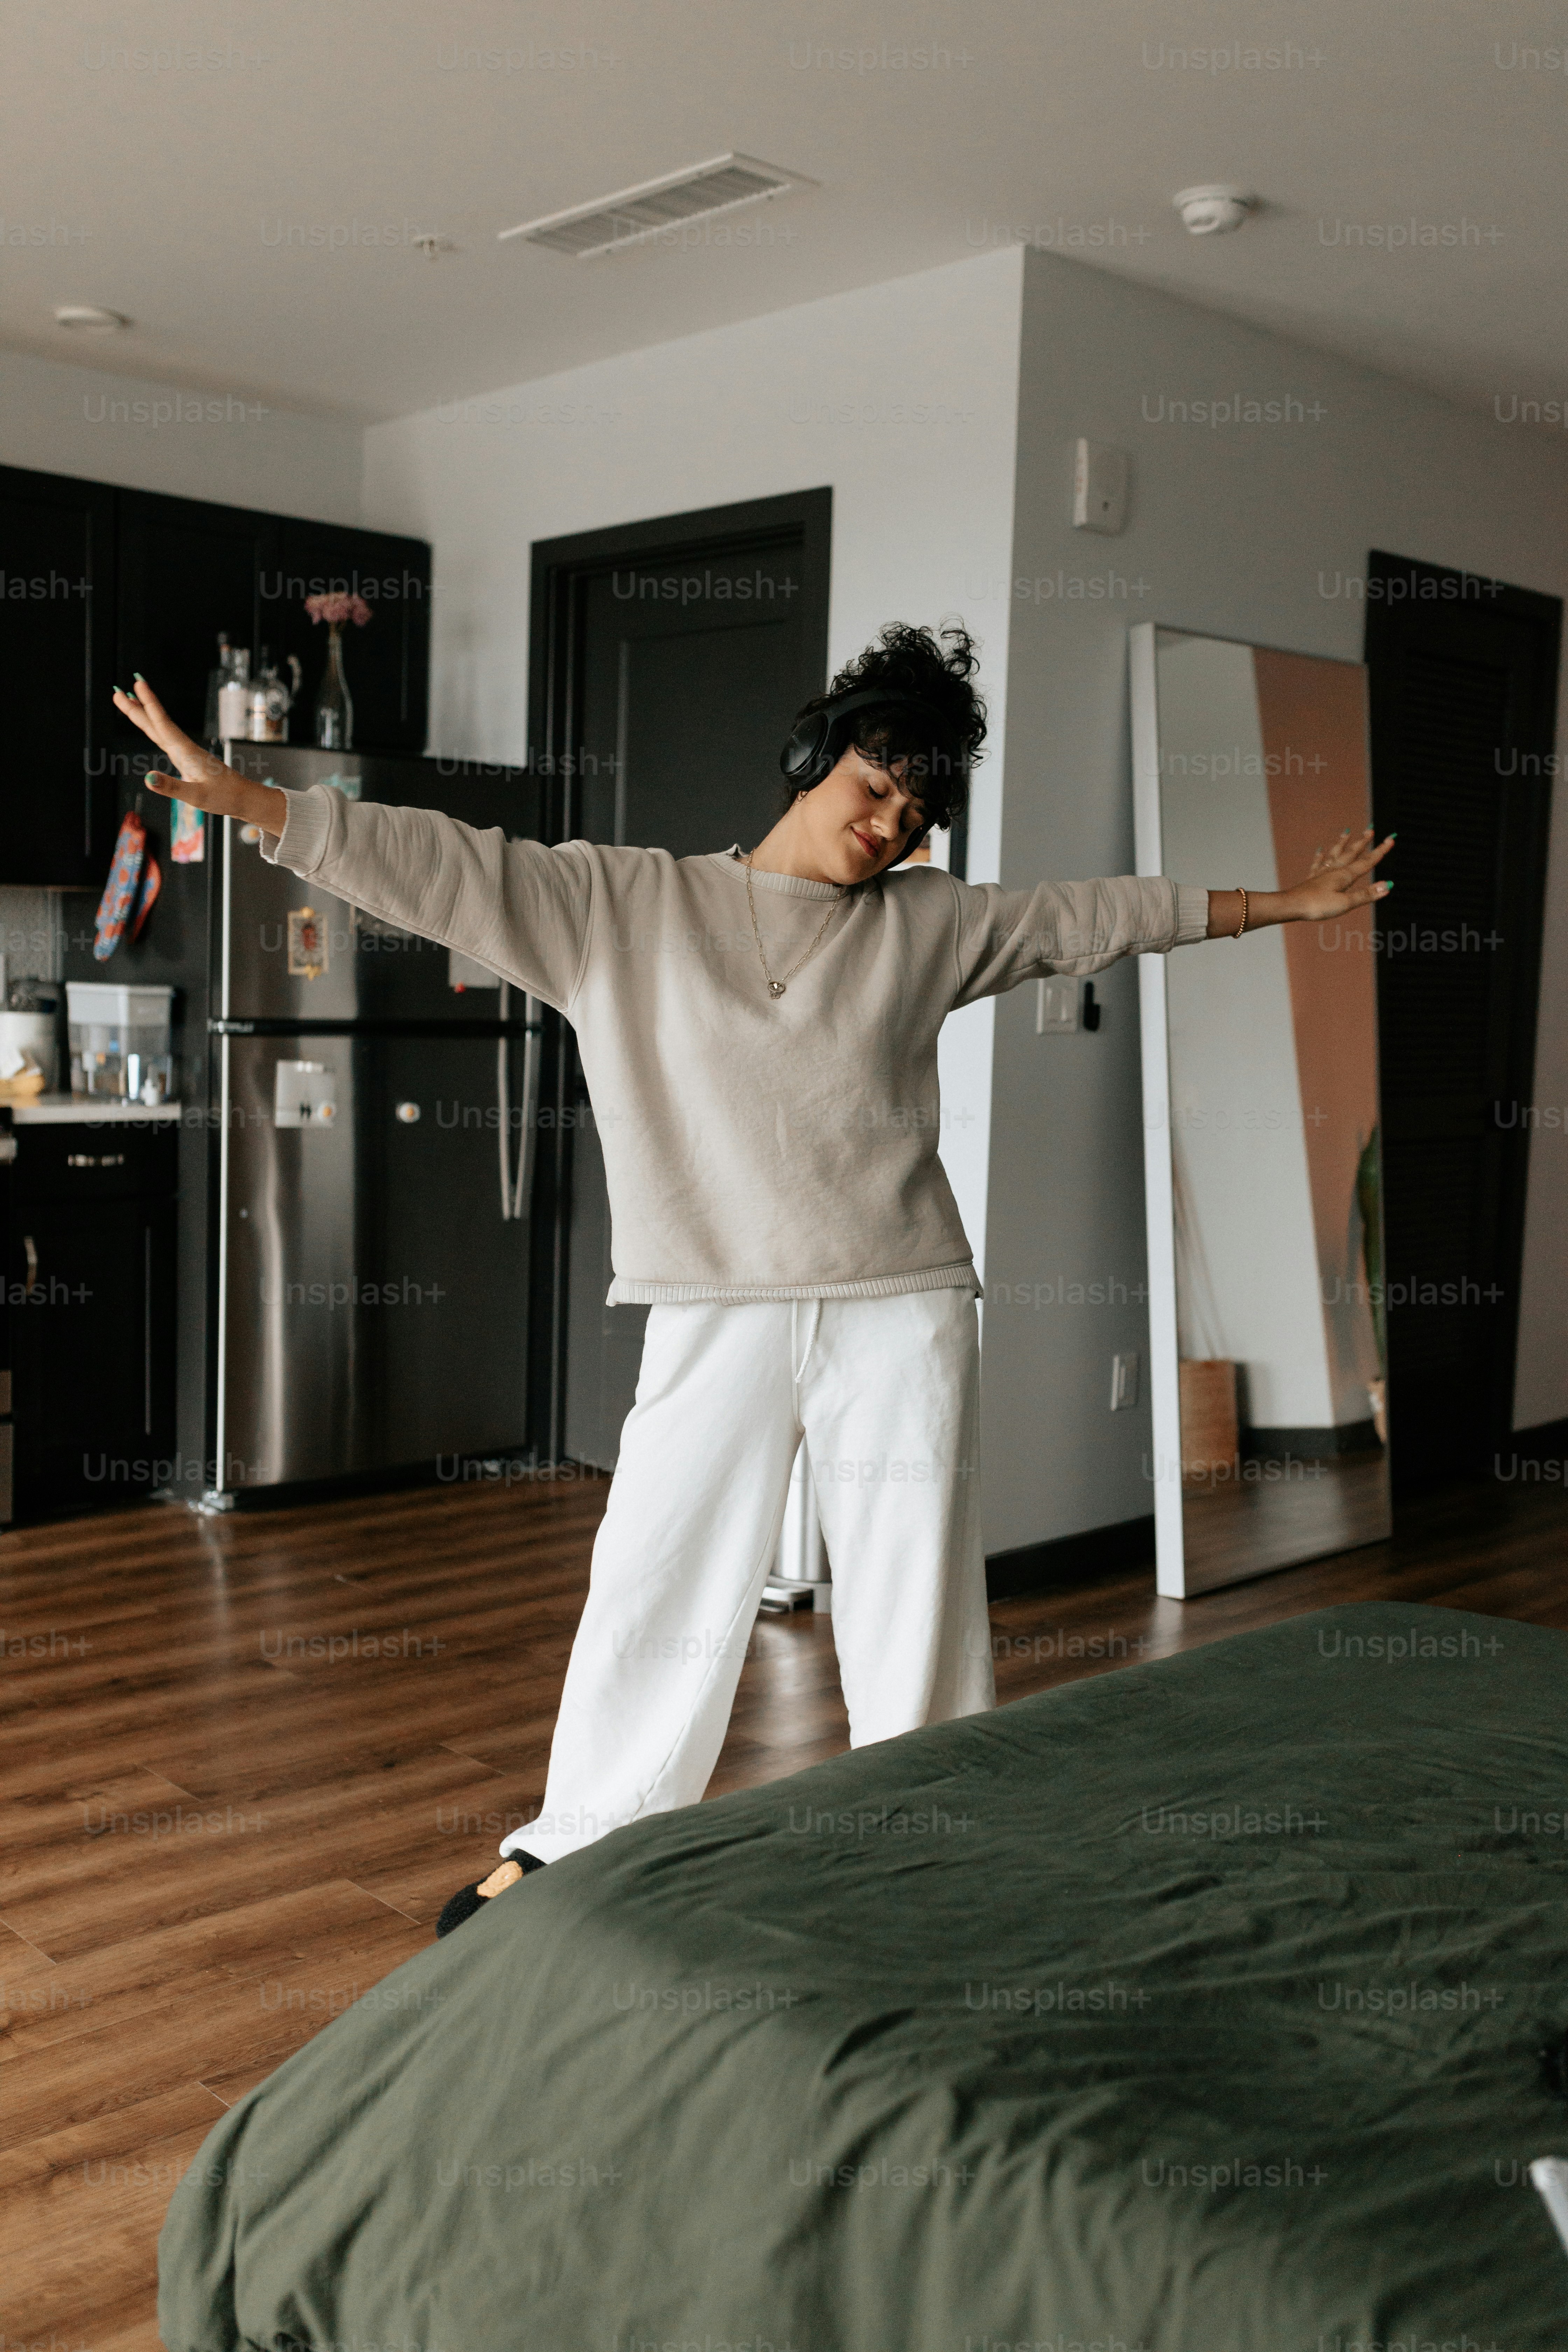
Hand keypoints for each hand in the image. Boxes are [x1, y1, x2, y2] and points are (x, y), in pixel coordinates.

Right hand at [111, 677, 287, 834]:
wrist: (245, 799)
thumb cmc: (225, 798)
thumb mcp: (197, 797)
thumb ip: (172, 787)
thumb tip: (148, 778)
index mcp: (186, 753)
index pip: (163, 724)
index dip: (149, 704)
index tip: (138, 683)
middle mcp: (184, 748)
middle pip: (155, 723)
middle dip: (136, 707)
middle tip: (116, 689)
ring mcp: (184, 753)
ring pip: (158, 729)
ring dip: (142, 714)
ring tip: (125, 700)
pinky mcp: (186, 759)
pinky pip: (164, 738)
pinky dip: (153, 728)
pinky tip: (148, 724)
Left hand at [1281, 827, 1393, 921]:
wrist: (1291, 906)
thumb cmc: (1317, 906)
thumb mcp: (1346, 903)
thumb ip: (1367, 894)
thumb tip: (1388, 885)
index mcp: (1345, 876)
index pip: (1367, 862)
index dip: (1380, 851)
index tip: (1391, 838)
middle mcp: (1334, 871)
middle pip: (1351, 853)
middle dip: (1363, 842)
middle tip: (1371, 828)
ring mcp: (1322, 873)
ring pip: (1335, 854)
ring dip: (1342, 843)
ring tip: (1347, 831)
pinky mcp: (1311, 879)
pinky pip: (1318, 863)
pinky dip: (1320, 855)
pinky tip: (1319, 850)